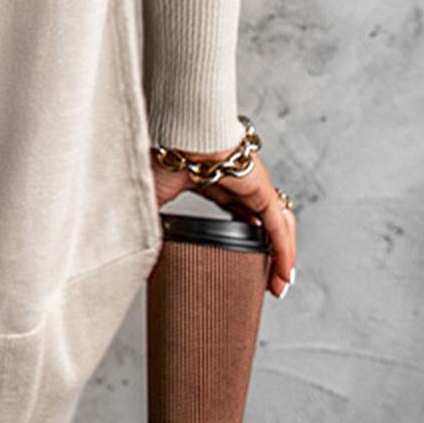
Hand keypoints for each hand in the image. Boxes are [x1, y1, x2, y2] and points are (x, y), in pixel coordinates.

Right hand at [150, 147, 297, 298]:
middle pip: (262, 224)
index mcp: (213, 181)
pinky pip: (279, 226)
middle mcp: (238, 183)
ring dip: (281, 257)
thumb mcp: (153, 199)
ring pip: (276, 227)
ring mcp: (252, 186)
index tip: (238, 262)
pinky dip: (285, 251)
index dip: (241, 238)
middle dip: (267, 254)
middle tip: (264, 283)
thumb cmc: (160, 156)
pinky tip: (284, 274)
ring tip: (278, 286)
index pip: (236, 213)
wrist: (175, 136)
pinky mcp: (261, 190)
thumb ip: (151, 225)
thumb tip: (138, 252)